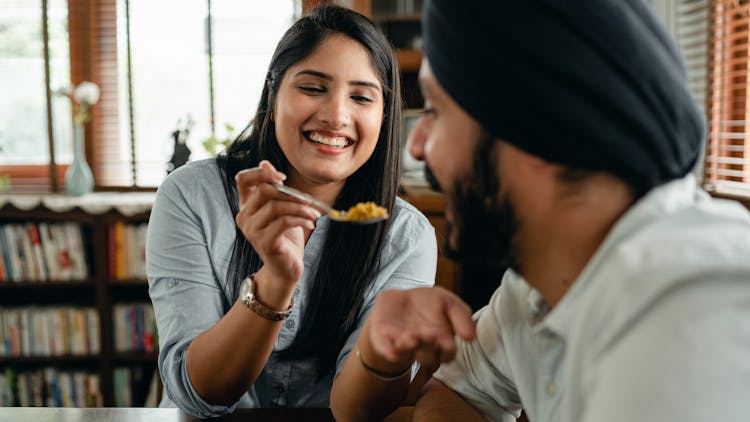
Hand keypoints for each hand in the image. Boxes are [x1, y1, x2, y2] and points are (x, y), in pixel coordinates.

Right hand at [234, 160, 321, 285]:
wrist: (285, 269)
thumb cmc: (285, 237)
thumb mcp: (281, 209)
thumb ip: (274, 189)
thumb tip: (265, 163)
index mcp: (246, 206)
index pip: (242, 179)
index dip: (261, 172)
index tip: (282, 176)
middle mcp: (244, 217)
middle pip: (264, 190)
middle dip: (290, 192)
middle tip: (308, 200)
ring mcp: (252, 231)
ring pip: (276, 206)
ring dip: (301, 207)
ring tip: (314, 214)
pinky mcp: (264, 242)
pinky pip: (284, 222)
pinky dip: (301, 219)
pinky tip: (311, 223)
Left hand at [364, 287, 475, 372]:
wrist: (400, 301)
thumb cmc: (429, 304)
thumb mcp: (450, 302)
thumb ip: (462, 316)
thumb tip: (471, 336)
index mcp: (441, 342)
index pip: (447, 353)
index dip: (447, 349)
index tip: (447, 341)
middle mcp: (422, 348)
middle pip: (428, 357)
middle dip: (428, 346)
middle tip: (430, 334)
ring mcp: (402, 345)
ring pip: (407, 352)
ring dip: (409, 346)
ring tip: (412, 336)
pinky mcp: (384, 341)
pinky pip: (385, 349)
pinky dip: (388, 350)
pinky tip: (391, 349)